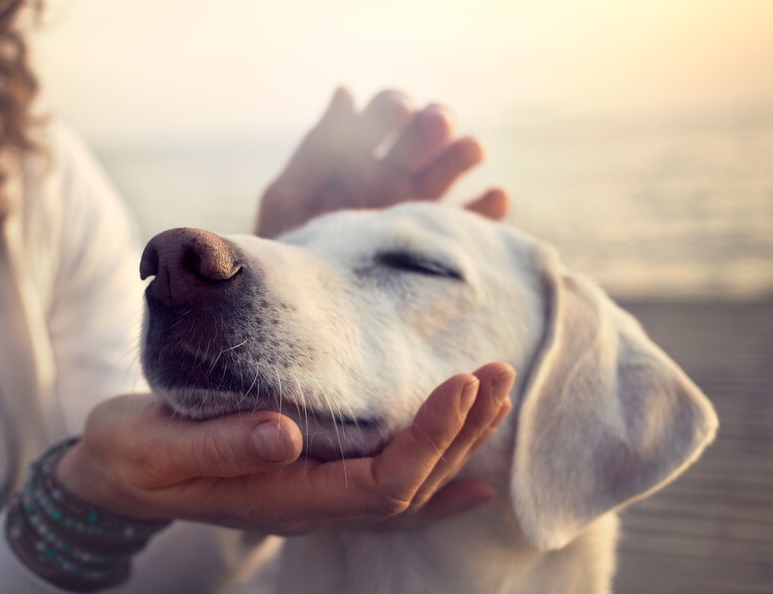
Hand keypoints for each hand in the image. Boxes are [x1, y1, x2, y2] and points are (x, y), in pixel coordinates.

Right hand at [55, 363, 513, 535]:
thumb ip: (219, 445)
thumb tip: (285, 433)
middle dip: (460, 432)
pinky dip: (434, 478)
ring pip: (406, 486)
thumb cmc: (132, 456)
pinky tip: (472, 474)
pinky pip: (386, 487)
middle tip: (498, 372)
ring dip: (457, 444)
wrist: (115, 476)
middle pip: (410, 486)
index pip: (380, 483)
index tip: (461, 383)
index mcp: (283, 499)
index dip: (428, 439)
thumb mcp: (158, 447)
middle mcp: (311, 506)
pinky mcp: (310, 476)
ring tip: (496, 396)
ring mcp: (314, 496)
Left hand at [255, 87, 508, 238]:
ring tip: (470, 150)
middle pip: (425, 134)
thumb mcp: (288, 200)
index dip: (394, 107)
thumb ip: (316, 150)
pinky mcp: (437, 245)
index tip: (398, 112)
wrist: (302, 314)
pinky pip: (472, 223)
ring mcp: (417, 209)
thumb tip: (346, 91)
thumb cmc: (286, 254)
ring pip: (452, 168)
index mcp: (356, 157)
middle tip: (435, 126)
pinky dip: (488, 209)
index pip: (385, 114)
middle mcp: (392, 177)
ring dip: (464, 152)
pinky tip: (495, 197)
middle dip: (434, 122)